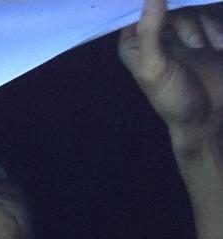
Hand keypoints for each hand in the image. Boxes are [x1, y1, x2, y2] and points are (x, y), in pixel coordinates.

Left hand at [120, 0, 222, 148]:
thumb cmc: (174, 100)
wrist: (207, 119)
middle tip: (196, 45)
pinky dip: (217, 26)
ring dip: (206, 24)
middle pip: (169, 2)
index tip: (173, 22)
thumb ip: (149, 32)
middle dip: (187, 20)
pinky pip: (210, 11)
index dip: (155, 3)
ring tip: (213, 47)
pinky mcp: (203, 30)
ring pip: (193, 5)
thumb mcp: (155, 70)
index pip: (139, 7)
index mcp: (133, 41)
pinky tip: (220, 46)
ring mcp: (180, 29)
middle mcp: (153, 31)